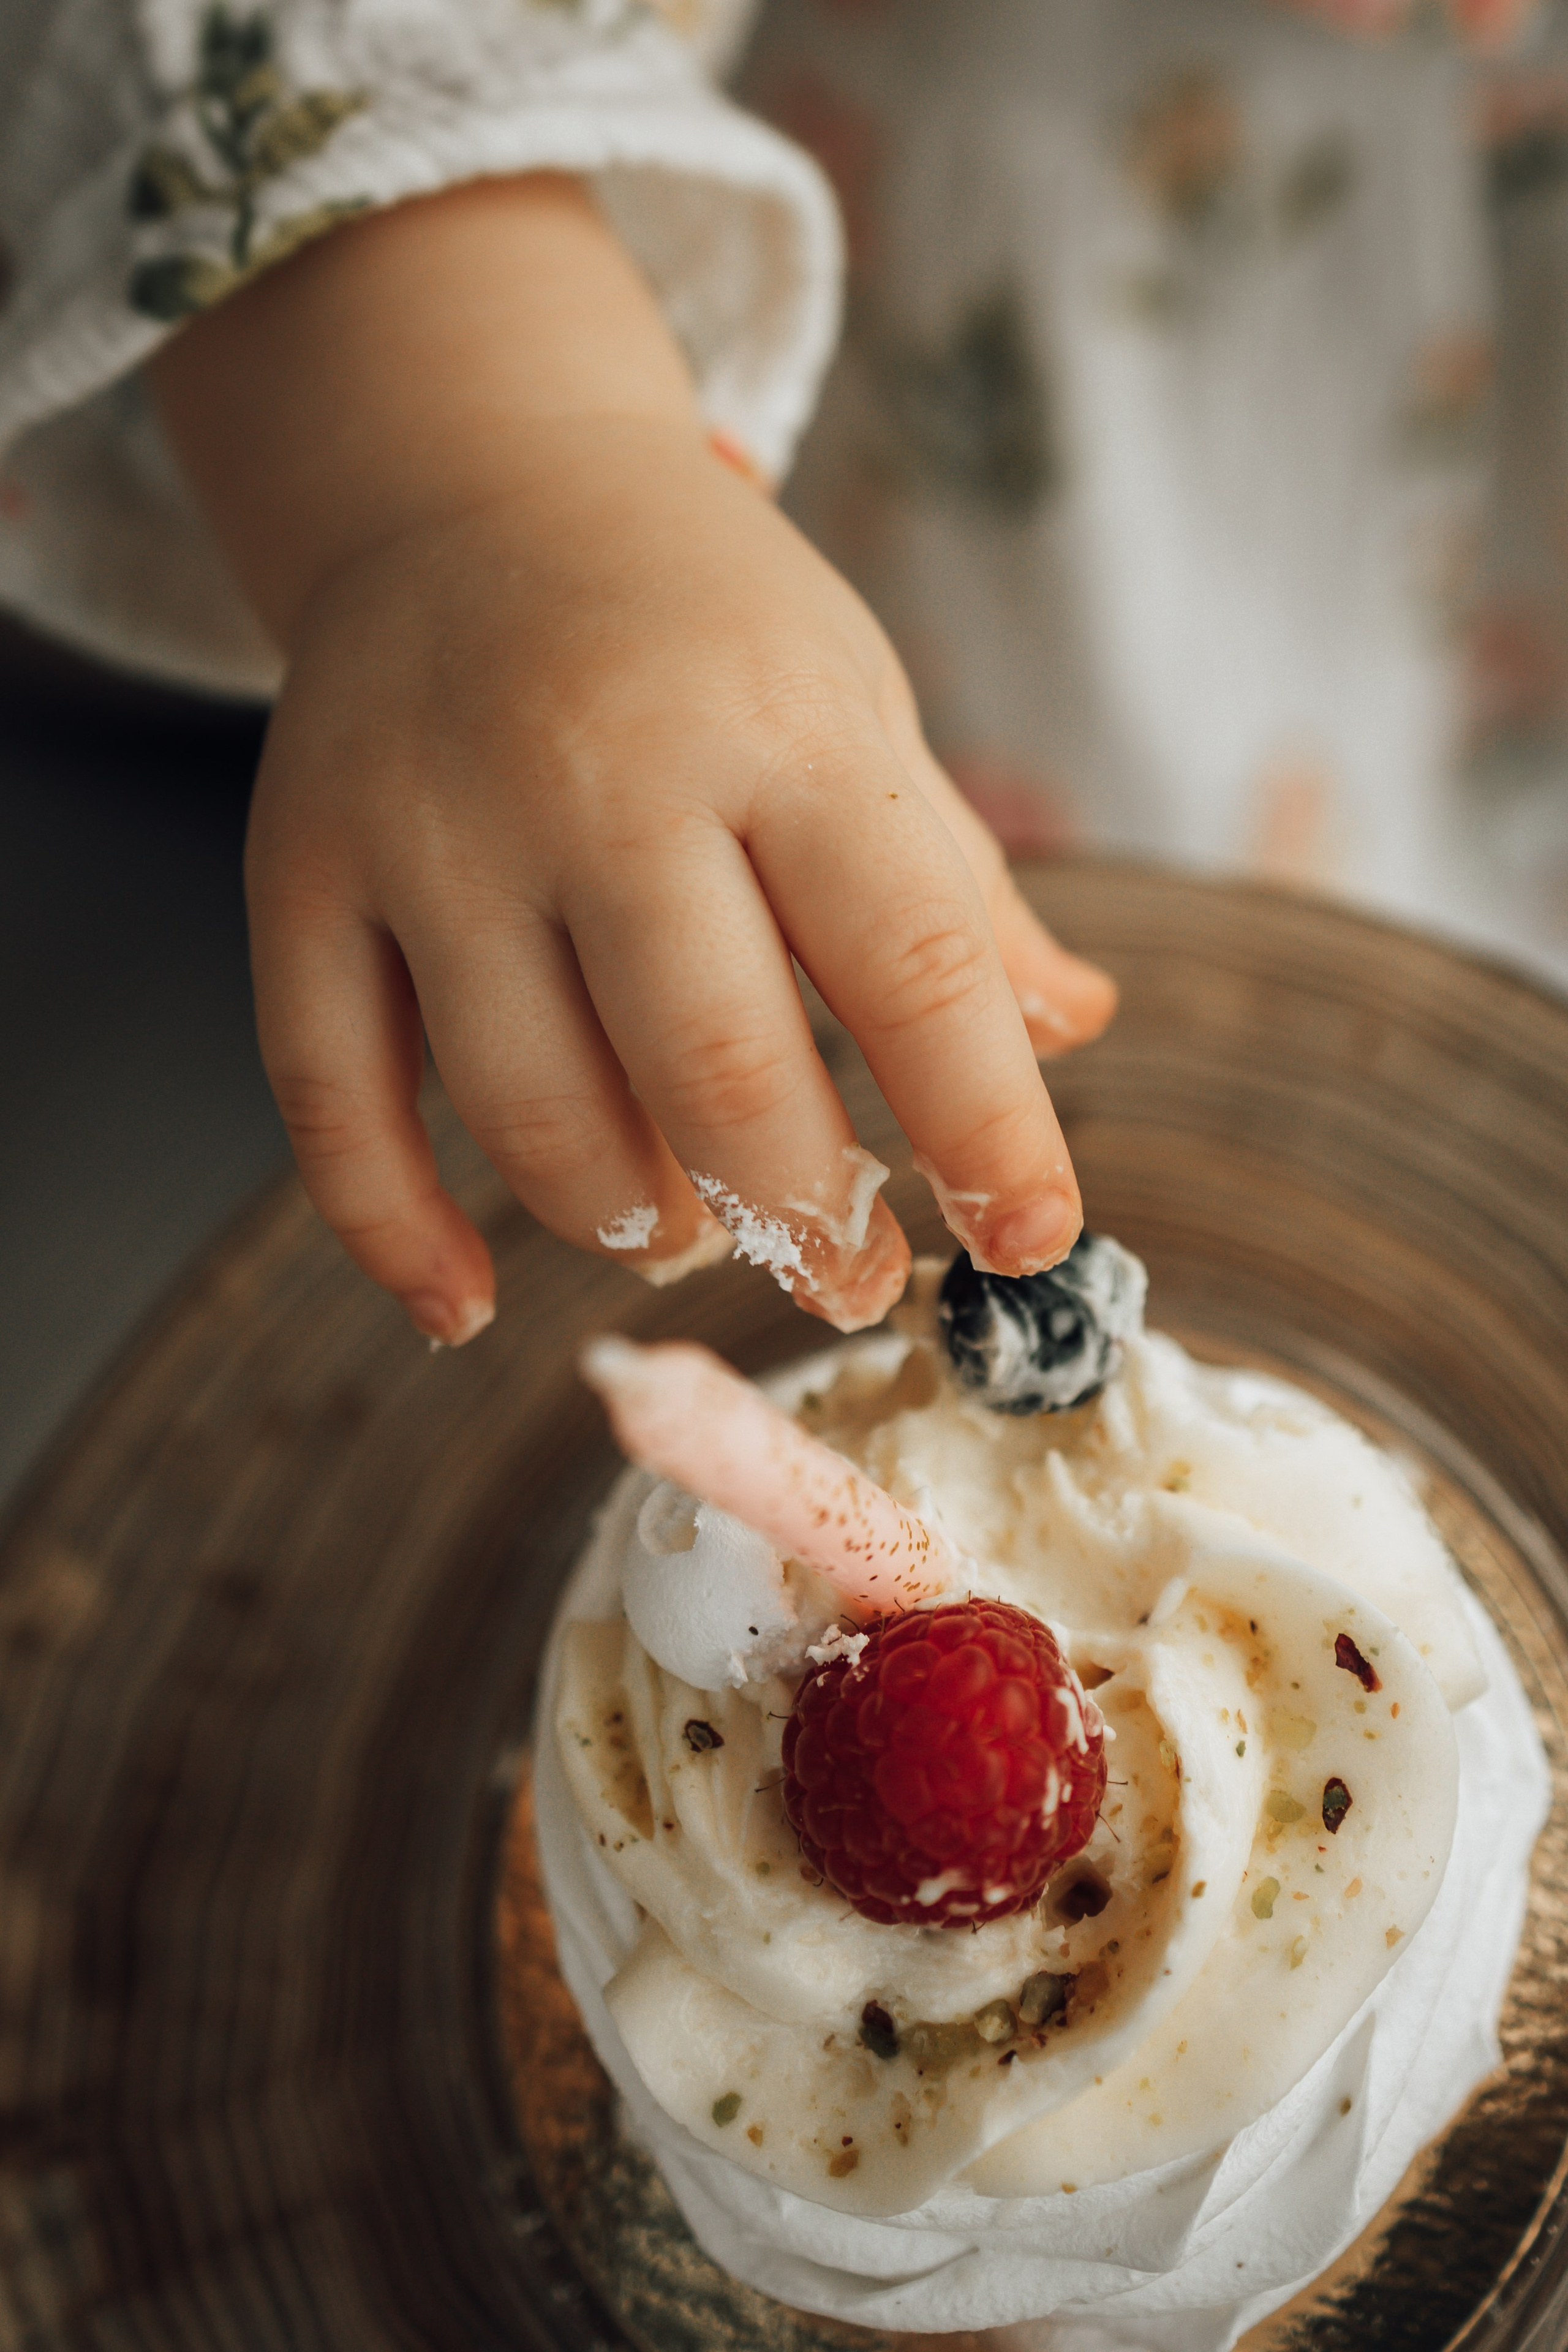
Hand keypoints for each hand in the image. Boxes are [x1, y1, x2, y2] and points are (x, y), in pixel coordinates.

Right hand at [153, 178, 1114, 1341]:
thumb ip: (959, 891)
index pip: (913, 969)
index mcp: (780, 727)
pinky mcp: (306, 872)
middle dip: (806, 1220)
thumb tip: (1074, 1033)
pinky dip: (395, 1231)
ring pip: (533, 1113)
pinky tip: (461, 1308)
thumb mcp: (860, 711)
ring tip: (692, 1226)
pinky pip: (334, 1098)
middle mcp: (600, 775)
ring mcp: (434, 829)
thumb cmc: (705, 622)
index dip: (987, 1132)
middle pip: (715, 1072)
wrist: (476, 478)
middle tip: (850, 1277)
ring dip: (633, 1221)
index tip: (1027, 1240)